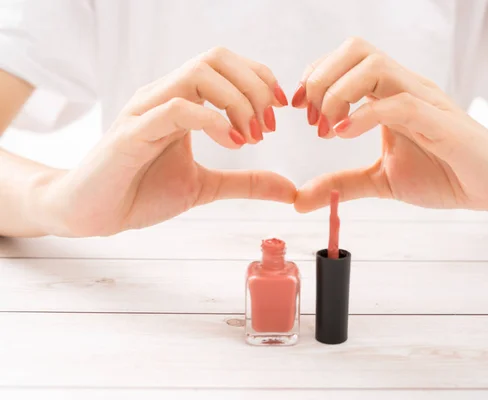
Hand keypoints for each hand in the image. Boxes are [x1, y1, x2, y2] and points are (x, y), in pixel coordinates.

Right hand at [36, 48, 295, 236]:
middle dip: (254, 86)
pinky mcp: (131, 133)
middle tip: (269, 125)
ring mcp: (145, 110)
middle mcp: (163, 96)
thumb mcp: (206, 187)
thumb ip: (245, 182)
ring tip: (251, 136)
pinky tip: (232, 144)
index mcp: (181, 100)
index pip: (226, 64)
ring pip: (197, 74)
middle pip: (216, 58)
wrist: (94, 214)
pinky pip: (175, 108)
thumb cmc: (141, 192)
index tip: (280, 109)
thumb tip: (288, 187)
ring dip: (236, 101)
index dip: (260, 78)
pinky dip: (211, 121)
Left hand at [293, 37, 487, 212]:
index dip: (314, 77)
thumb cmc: (445, 174)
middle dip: (321, 78)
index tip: (299, 109)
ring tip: (328, 128)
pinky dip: (364, 115)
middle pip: (354, 49)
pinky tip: (345, 134)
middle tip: (311, 118)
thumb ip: (341, 183)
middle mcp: (404, 87)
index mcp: (389, 94)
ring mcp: (423, 99)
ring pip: (373, 64)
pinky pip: (398, 102)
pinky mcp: (440, 120)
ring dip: (338, 92)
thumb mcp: (380, 181)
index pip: (344, 61)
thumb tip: (299, 199)